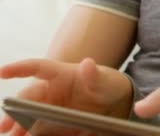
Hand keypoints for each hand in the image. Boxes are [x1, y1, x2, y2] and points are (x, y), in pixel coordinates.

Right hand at [0, 58, 132, 135]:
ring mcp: (50, 107)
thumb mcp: (105, 80)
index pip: (36, 67)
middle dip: (15, 110)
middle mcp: (50, 90)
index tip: (2, 72)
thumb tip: (87, 63)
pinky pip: (39, 129)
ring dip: (18, 126)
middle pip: (28, 97)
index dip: (18, 68)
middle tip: (5, 125)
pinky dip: (31, 134)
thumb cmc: (107, 84)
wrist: (115, 103)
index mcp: (60, 73)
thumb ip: (95, 75)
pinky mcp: (53, 123)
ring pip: (28, 115)